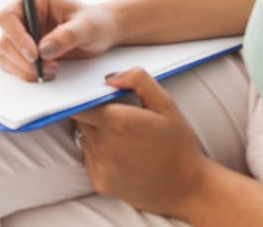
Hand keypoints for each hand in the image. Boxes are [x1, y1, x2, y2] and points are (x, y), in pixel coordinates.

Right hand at [0, 0, 119, 80]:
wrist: (101, 33)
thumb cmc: (95, 21)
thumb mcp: (87, 25)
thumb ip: (67, 35)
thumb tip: (45, 49)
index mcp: (33, 3)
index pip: (7, 17)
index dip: (16, 36)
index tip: (34, 53)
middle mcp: (23, 19)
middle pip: (5, 40)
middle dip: (23, 59)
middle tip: (46, 67)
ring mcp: (22, 37)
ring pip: (4, 55)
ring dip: (23, 68)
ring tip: (50, 70)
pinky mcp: (24, 53)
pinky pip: (11, 65)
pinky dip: (23, 73)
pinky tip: (44, 72)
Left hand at [71, 68, 207, 217]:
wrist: (189, 190)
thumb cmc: (179, 145)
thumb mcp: (166, 105)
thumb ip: (138, 81)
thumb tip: (110, 78)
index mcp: (116, 122)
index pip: (78, 104)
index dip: (83, 100)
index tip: (95, 99)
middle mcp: (103, 144)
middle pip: (80, 121)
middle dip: (93, 116)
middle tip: (118, 120)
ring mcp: (100, 166)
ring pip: (85, 140)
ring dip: (97, 136)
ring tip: (124, 141)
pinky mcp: (100, 183)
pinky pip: (90, 161)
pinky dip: (100, 156)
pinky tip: (123, 158)